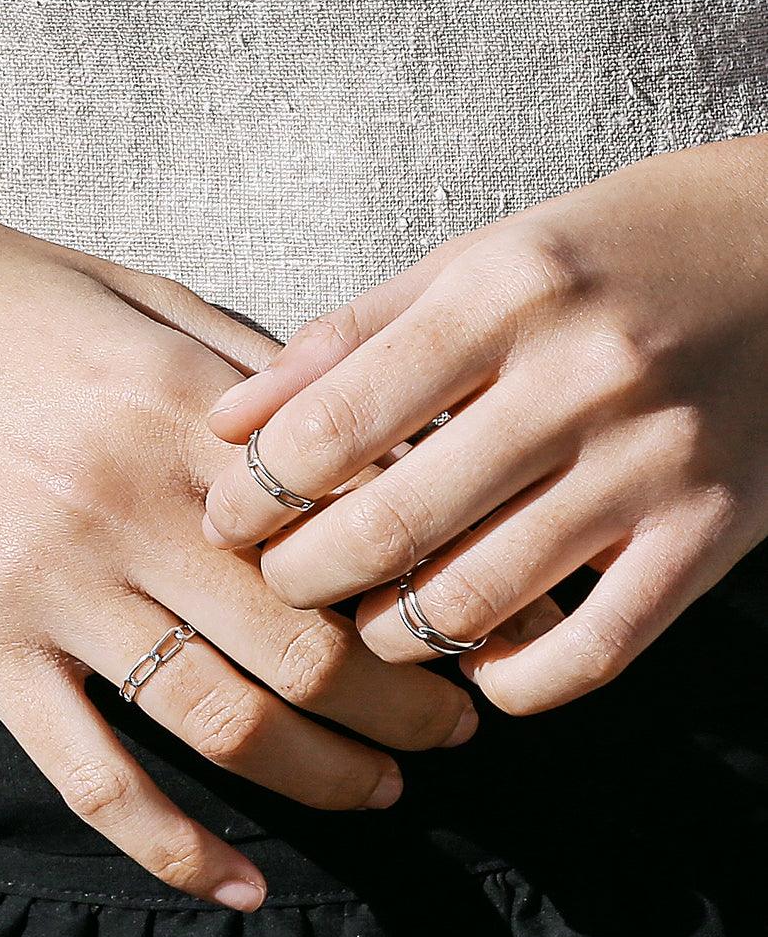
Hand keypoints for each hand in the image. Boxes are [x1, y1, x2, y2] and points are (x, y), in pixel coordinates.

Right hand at [0, 199, 476, 910]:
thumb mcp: (141, 298)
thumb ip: (257, 371)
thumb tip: (369, 432)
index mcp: (183, 411)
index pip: (350, 527)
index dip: (436, 586)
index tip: (490, 621)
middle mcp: (129, 508)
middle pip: (305, 646)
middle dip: (405, 703)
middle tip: (459, 725)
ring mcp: (54, 589)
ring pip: (219, 721)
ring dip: (325, 774)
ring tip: (387, 788)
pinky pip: (90, 775)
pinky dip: (173, 847)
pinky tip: (240, 886)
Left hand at [203, 135, 767, 713]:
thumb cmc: (613, 252)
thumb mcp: (478, 259)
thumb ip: (349, 336)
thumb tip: (229, 421)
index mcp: (505, 290)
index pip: (333, 424)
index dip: (253, 493)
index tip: (227, 519)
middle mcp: (579, 377)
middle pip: (390, 526)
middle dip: (301, 579)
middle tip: (282, 583)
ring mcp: (652, 464)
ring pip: (477, 602)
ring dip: (392, 635)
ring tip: (368, 619)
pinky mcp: (710, 533)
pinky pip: (593, 652)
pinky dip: (514, 683)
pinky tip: (478, 664)